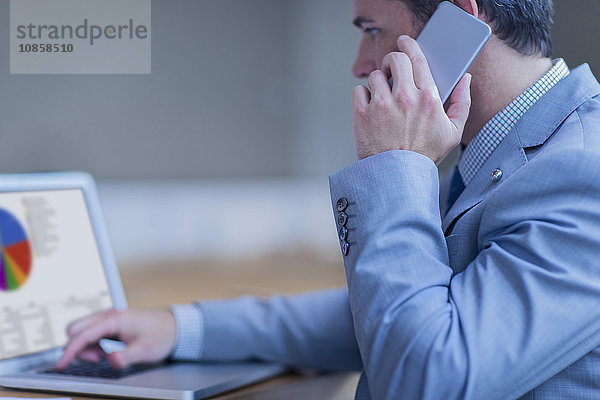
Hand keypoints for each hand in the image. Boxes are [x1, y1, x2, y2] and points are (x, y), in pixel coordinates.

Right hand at [55, 308, 176, 369]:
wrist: (175, 327)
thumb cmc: (162, 335)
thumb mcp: (144, 350)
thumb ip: (126, 356)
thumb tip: (110, 360)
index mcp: (114, 319)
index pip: (82, 335)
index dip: (70, 351)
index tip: (61, 365)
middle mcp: (108, 315)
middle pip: (75, 329)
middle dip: (77, 347)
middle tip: (96, 359)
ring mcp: (109, 319)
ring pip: (82, 331)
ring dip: (85, 346)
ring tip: (104, 356)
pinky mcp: (111, 324)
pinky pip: (91, 333)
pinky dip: (92, 344)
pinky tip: (106, 351)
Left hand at [352, 35, 471, 163]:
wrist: (397, 176)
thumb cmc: (424, 156)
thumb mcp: (453, 132)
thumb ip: (462, 102)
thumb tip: (465, 79)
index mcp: (428, 99)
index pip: (418, 60)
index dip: (410, 46)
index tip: (404, 42)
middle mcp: (405, 98)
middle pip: (395, 60)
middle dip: (392, 60)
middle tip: (391, 69)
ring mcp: (382, 105)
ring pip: (376, 76)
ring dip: (378, 82)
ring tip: (382, 95)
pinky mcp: (363, 114)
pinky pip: (359, 90)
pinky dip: (362, 96)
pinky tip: (370, 107)